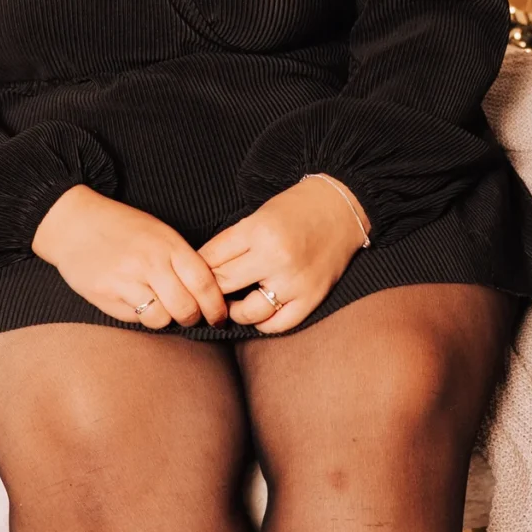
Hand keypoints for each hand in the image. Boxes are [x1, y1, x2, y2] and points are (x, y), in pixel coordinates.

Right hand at [33, 186, 229, 328]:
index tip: (218, 316)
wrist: (74, 222)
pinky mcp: (106, 292)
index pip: (204, 283)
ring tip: (158, 307)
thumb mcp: (159, 233)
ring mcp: (127, 278)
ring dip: (164, 319)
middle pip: (186, 307)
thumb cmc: (121, 228)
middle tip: (189, 318)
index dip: (216, 306)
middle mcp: (151, 261)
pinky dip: (140, 316)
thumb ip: (181, 259)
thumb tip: (207, 292)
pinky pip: (134, 317)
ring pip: (161, 318)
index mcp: (169, 244)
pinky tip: (133, 302)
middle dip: (192, 318)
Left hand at [201, 179, 368, 333]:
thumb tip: (201, 268)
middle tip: (202, 294)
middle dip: (208, 291)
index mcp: (258, 231)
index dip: (195, 269)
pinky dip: (263, 323)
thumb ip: (232, 242)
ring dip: (234, 311)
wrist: (342, 208)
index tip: (189, 275)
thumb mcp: (258, 215)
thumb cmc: (296, 208)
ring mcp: (295, 281)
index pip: (211, 258)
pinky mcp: (312, 297)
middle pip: (223, 286)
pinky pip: (278, 324)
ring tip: (230, 304)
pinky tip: (258, 313)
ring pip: (248, 313)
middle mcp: (276, 258)